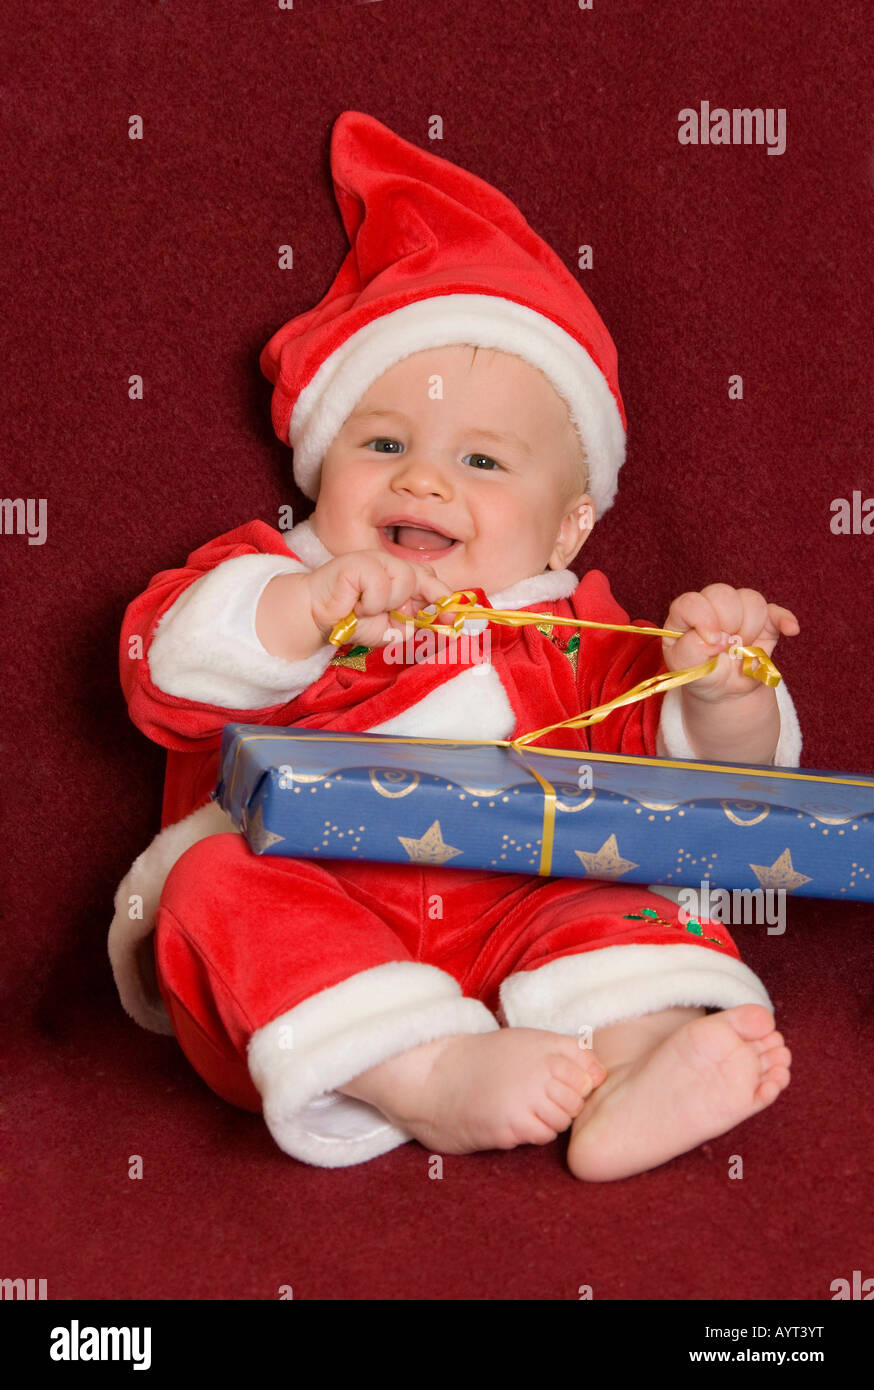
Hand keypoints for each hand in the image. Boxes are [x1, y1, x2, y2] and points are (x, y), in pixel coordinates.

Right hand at [308, 550, 450, 648]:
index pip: (432, 582)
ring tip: (365, 609)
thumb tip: (436, 622)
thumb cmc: (353, 620)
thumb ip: (411, 624)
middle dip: (417, 601)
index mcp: (401, 578)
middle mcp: (392, 565)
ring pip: (404, 581)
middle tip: (395, 615)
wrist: (318, 616)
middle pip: (424, 578)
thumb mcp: (389, 629)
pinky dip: (370, 603)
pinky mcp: (359, 562)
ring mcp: (376, 560)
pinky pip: (380, 586)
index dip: (445, 599)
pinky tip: (355, 604)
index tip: (455, 618)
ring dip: (386, 604)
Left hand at [662, 583, 799, 699]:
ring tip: (741, 649)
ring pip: (750, 600)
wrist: (724, 690)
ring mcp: (739, 612)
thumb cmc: (700, 674)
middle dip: (727, 623)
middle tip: (726, 647)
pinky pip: (777, 612)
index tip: (713, 641)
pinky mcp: (764, 622)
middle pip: (723, 594)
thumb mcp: (685, 670)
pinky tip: (790, 630)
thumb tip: (717, 639)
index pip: (691, 603)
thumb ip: (691, 651)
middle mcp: (711, 606)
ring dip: (749, 629)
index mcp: (686, 615)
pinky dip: (785, 620)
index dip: (703, 619)